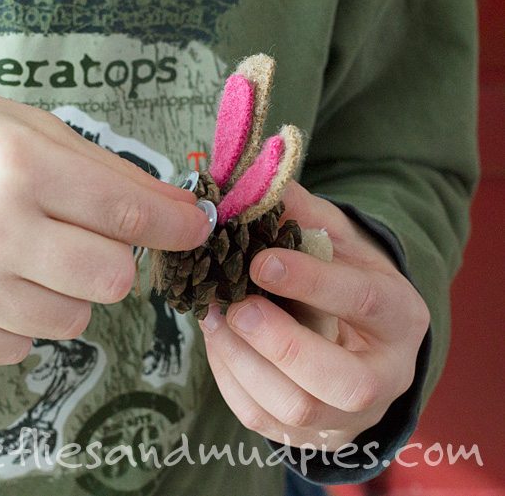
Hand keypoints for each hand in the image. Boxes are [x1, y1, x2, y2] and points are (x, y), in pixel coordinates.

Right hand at [0, 80, 210, 364]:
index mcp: (19, 164)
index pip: (131, 216)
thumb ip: (106, 173)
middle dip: (111, 261)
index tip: (194, 229)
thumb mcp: (25, 128)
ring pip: (70, 323)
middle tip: (80, 237)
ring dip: (65, 293)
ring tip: (26, 257)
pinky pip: (17, 349)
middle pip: (111, 281)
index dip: (177, 226)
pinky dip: (19, 322)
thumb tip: (182, 215)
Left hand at [198, 180, 429, 448]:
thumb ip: (305, 215)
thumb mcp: (338, 243)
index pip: (364, 300)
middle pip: (340, 380)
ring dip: (242, 361)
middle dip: (279, 343)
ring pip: (295, 408)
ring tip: (214, 318)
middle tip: (235, 306)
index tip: (260, 261)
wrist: (358, 344)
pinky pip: (260, 417)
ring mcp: (346, 414)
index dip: (312, 281)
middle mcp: (385, 375)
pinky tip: (216, 340)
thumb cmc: (346, 284)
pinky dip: (227, 378)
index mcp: (400, 316)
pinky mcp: (306, 432)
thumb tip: (253, 183)